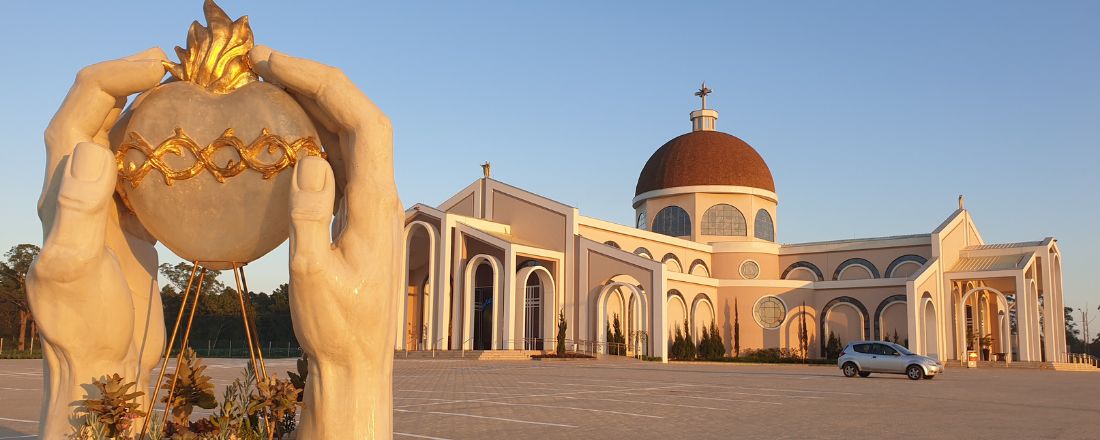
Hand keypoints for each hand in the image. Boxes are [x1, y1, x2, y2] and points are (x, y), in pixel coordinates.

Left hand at [27, 48, 167, 437]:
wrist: (105, 362)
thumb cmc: (86, 324)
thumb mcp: (75, 270)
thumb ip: (79, 210)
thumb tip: (96, 149)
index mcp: (61, 191)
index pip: (78, 115)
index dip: (111, 81)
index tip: (154, 66)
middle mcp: (80, 190)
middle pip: (99, 117)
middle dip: (132, 84)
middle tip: (178, 70)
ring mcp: (108, 207)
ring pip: (126, 142)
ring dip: (153, 113)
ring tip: (193, 98)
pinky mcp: (134, 225)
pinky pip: (151, 174)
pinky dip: (173, 153)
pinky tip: (203, 154)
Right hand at [250, 46, 402, 438]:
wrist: (356, 361)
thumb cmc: (335, 327)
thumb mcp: (313, 277)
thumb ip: (309, 217)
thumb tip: (309, 158)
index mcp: (376, 205)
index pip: (365, 123)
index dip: (326, 83)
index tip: (276, 63)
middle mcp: (381, 195)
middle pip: (359, 118)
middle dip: (316, 81)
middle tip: (261, 61)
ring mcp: (373, 202)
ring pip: (351, 135)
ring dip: (315, 102)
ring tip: (266, 81)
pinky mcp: (359, 213)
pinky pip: (341, 158)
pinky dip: (314, 131)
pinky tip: (283, 127)